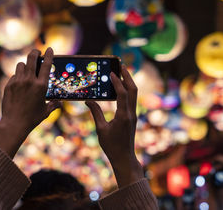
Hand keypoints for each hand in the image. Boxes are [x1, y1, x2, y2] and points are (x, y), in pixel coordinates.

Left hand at [0, 48, 59, 157]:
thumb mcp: (46, 111)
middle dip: (35, 52)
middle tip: (37, 52)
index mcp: (41, 86)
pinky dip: (18, 77)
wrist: (14, 124)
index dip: (49, 55)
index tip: (50, 49)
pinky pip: (14, 76)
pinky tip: (20, 83)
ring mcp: (18, 82)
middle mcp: (29, 81)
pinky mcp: (9, 85)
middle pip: (31, 58)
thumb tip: (59, 102)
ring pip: (21, 65)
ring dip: (25, 65)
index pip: (46, 65)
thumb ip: (54, 104)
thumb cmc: (32, 119)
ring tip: (27, 69)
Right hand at [86, 65, 143, 187]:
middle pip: (133, 90)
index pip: (122, 94)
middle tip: (121, 65)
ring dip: (128, 81)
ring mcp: (133, 115)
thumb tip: (88, 100)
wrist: (124, 157)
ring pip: (134, 94)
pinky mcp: (132, 117)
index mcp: (123, 116)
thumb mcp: (100, 129)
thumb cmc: (111, 145)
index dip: (117, 82)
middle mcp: (131, 113)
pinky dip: (127, 90)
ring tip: (121, 72)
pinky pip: (131, 99)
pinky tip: (119, 87)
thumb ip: (95, 112)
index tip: (112, 72)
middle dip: (128, 76)